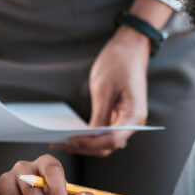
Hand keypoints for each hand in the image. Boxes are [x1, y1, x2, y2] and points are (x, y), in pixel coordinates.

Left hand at [55, 29, 148, 156]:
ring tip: (61, 140)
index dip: (89, 143)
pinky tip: (71, 132)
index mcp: (134, 116)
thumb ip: (99, 116)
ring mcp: (127, 121)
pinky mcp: (119, 116)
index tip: (69, 140)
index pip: (111, 140)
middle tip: (59, 142)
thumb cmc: (119, 64)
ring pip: (105, 142)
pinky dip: (89, 135)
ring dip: (85, 143)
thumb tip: (88, 138)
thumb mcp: (104, 89)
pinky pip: (104, 132)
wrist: (130, 47)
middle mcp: (133, 123)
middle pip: (107, 145)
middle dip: (84, 147)